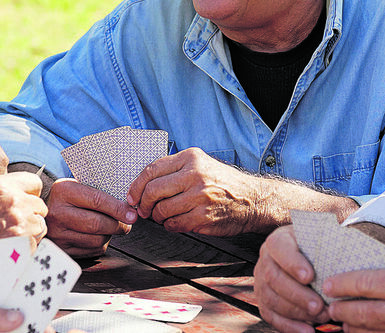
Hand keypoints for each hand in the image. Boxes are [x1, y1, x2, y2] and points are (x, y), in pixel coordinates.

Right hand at [0, 172, 47, 306]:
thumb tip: (4, 196)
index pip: (33, 182)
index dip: (29, 194)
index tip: (23, 202)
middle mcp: (14, 201)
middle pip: (39, 206)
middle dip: (30, 216)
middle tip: (12, 228)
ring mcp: (21, 225)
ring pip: (40, 227)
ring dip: (29, 234)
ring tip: (7, 243)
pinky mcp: (22, 247)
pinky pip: (35, 246)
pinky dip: (25, 251)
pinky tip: (6, 254)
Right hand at [45, 178, 134, 257]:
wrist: (41, 211)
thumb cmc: (67, 197)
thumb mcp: (77, 186)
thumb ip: (99, 192)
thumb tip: (128, 206)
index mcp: (64, 191)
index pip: (97, 200)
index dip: (118, 209)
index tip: (132, 214)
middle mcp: (58, 213)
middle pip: (97, 224)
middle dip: (118, 225)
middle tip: (127, 224)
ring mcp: (57, 234)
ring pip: (96, 240)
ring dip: (110, 235)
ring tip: (111, 228)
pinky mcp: (61, 249)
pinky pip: (90, 251)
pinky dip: (100, 244)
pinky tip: (99, 236)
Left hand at [125, 147, 261, 234]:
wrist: (252, 199)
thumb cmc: (223, 183)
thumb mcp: (201, 164)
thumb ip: (175, 169)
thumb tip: (143, 184)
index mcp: (191, 158)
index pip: (152, 170)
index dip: (136, 186)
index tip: (132, 196)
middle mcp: (195, 175)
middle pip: (152, 191)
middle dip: (143, 204)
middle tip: (144, 210)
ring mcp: (200, 197)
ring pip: (161, 211)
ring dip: (157, 217)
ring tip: (164, 216)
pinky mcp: (203, 217)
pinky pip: (174, 225)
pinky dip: (170, 225)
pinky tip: (177, 221)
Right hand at [255, 225, 329, 332]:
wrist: (306, 257)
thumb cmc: (315, 248)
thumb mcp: (319, 238)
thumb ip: (325, 242)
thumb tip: (344, 243)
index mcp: (278, 240)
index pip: (280, 248)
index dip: (293, 263)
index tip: (310, 276)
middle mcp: (266, 260)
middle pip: (274, 278)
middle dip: (297, 295)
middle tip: (318, 305)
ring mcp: (261, 282)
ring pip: (272, 299)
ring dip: (296, 312)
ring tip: (318, 317)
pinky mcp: (263, 301)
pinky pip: (271, 316)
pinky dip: (289, 326)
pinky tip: (306, 330)